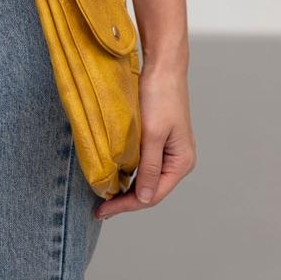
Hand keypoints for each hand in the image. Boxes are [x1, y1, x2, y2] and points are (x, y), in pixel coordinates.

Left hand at [94, 61, 195, 218]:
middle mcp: (177, 160)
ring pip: (146, 178)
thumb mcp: (153, 135)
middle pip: (150, 189)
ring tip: (104, 196)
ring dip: (126, 187)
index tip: (102, 211)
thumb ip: (149, 168)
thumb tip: (145, 198)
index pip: (152, 195)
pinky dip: (129, 172)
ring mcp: (169, 151)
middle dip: (125, 200)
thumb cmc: (160, 97)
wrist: (163, 68)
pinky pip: (143, 164)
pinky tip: (114, 175)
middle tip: (99, 208)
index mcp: (181, 162)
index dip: (126, 205)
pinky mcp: (159, 140)